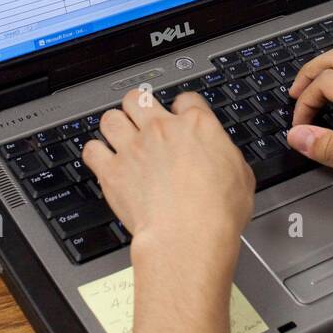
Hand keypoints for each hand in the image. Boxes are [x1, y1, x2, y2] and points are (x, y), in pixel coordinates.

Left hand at [82, 88, 255, 266]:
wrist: (188, 235)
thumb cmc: (217, 212)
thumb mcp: (241, 176)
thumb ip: (226, 156)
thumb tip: (223, 157)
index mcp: (197, 126)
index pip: (185, 98)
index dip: (182, 107)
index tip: (180, 117)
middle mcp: (161, 130)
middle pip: (139, 98)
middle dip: (139, 106)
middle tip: (142, 119)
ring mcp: (134, 148)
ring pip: (111, 118)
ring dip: (115, 126)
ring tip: (119, 137)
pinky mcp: (112, 171)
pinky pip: (91, 150)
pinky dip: (95, 154)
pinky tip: (103, 160)